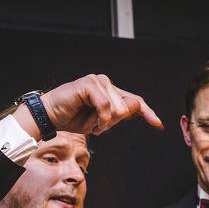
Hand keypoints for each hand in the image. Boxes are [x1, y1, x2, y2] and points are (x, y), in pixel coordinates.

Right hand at [22, 74, 163, 136]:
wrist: (50, 117)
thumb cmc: (72, 119)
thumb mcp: (100, 122)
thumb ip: (117, 115)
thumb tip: (135, 107)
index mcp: (110, 92)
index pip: (135, 101)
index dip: (148, 113)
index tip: (159, 125)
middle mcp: (106, 83)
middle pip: (126, 109)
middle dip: (111, 124)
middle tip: (95, 126)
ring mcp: (97, 81)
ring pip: (117, 109)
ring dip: (103, 123)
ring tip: (89, 122)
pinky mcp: (89, 83)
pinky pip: (105, 106)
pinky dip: (100, 119)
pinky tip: (91, 123)